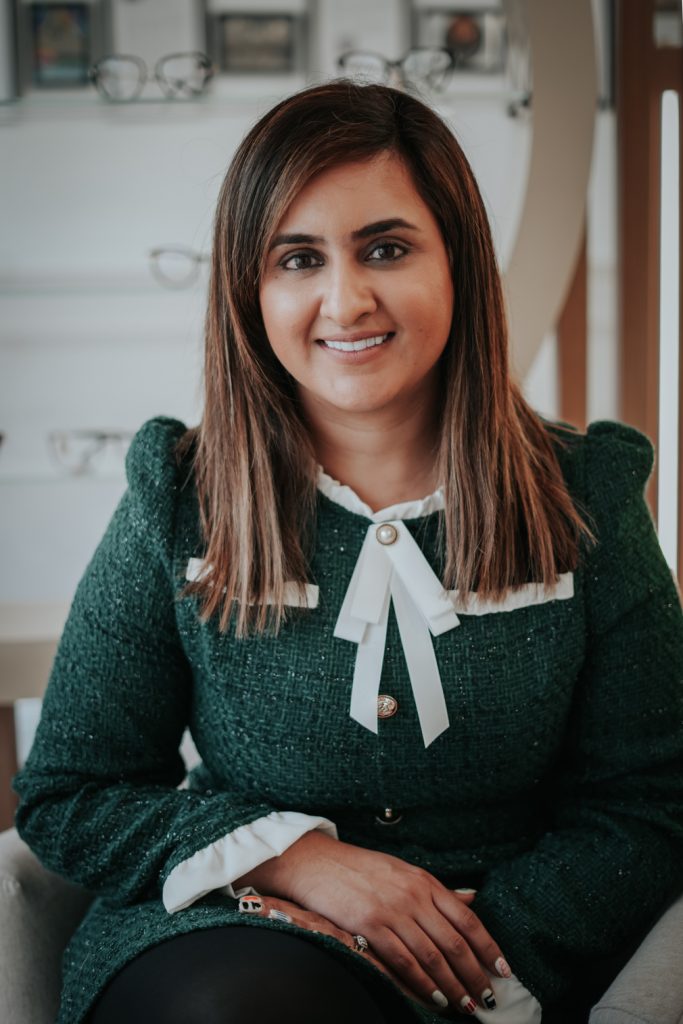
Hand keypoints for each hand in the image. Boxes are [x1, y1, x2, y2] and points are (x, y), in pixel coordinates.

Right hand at [239, 832, 507, 1014]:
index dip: (488, 946)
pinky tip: (434, 999)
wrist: (317, 861)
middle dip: (474, 974)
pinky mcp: (368, 925)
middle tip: (488, 998)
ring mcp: (391, 910)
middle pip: (454, 942)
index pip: (467, 918)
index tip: (503, 970)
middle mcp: (413, 895)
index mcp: (425, 881)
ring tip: (466, 1005)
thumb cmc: (361, 868)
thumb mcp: (404, 870)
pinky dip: (421, 984)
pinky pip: (402, 961)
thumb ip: (437, 889)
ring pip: (432, 955)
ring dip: (452, 985)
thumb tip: (472, 899)